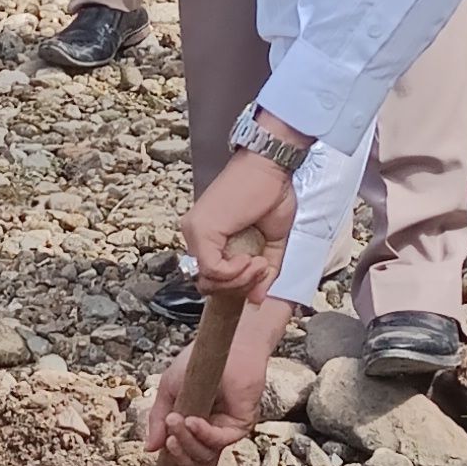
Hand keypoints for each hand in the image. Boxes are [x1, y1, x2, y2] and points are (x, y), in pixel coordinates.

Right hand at [143, 296, 292, 465]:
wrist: (222, 345)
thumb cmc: (198, 363)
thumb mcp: (168, 391)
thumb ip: (157, 420)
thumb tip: (149, 449)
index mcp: (195, 430)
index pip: (186, 457)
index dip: (173, 457)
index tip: (160, 444)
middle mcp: (212, 434)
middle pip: (196, 464)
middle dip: (178, 453)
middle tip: (168, 433)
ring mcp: (226, 431)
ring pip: (206, 458)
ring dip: (186, 443)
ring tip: (176, 421)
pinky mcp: (240, 424)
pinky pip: (219, 440)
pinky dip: (201, 433)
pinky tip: (191, 420)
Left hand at [179, 146, 301, 301]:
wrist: (271, 166)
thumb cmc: (271, 194)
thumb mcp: (272, 242)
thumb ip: (264, 272)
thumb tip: (256, 299)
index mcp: (209, 237)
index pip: (213, 278)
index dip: (238, 283)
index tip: (262, 270)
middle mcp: (195, 235)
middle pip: (208, 284)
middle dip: (239, 286)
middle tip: (262, 269)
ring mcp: (194, 231)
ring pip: (208, 280)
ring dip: (239, 279)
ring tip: (259, 263)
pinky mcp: (200, 229)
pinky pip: (212, 269)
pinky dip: (234, 271)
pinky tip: (250, 258)